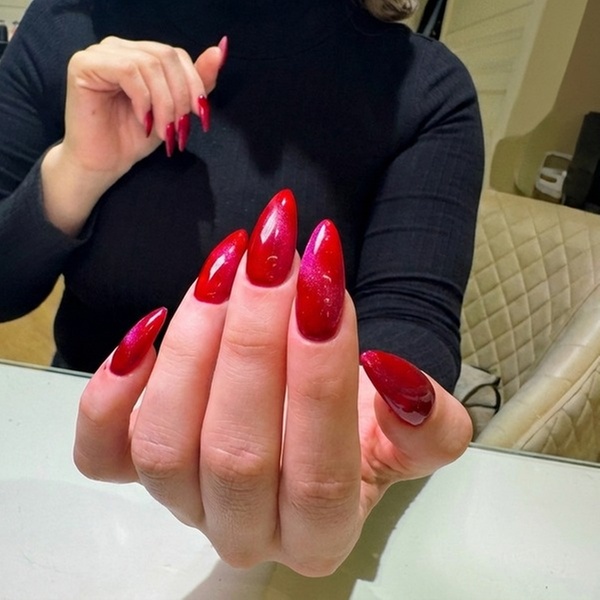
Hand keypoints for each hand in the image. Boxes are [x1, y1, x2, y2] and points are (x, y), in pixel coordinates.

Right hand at [42, 36, 223, 234]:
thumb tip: (220, 50)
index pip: (176, 55)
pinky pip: (127, 71)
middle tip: (180, 129)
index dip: (195, 84)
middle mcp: (119, 48)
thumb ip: (196, 82)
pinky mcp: (84, 65)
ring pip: (150, 65)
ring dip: (164, 103)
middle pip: (166, 57)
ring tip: (163, 131)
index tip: (202, 117)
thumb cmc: (134, 138)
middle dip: (180, 97)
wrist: (104, 163)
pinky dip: (143, 99)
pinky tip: (143, 121)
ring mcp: (100, 53)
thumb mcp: (175, 110)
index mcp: (139, 54)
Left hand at [73, 190, 472, 576]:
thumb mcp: (410, 428)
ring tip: (229, 266)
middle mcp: (244, 531)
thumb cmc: (358, 420)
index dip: (322, 375)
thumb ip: (428, 423)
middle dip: (256, 341)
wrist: (308, 422)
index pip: (321, 472)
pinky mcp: (131, 470)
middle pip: (237, 452)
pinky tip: (150, 327)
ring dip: (196, 344)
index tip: (326, 280)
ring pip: (167, 441)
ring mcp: (181, 503)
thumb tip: (390, 375)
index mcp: (322, 532)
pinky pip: (100, 451)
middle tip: (274, 253)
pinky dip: (113, 391)